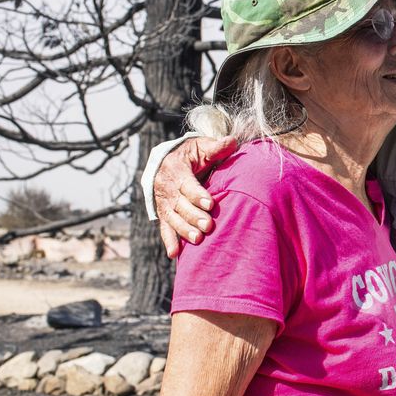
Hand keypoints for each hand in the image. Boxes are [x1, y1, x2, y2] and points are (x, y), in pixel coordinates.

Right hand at [154, 136, 237, 257]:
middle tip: (209, 225)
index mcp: (175, 169)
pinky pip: (164, 228)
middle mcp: (165, 187)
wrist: (167, 161)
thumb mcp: (202, 146)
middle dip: (194, 215)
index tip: (210, 203)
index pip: (186, 184)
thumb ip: (217, 147)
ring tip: (198, 239)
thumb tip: (232, 141)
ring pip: (172, 218)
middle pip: (179, 204)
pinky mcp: (163, 213)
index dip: (197, 194)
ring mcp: (163, 202)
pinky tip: (174, 254)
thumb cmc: (191, 154)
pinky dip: (169, 240)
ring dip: (183, 230)